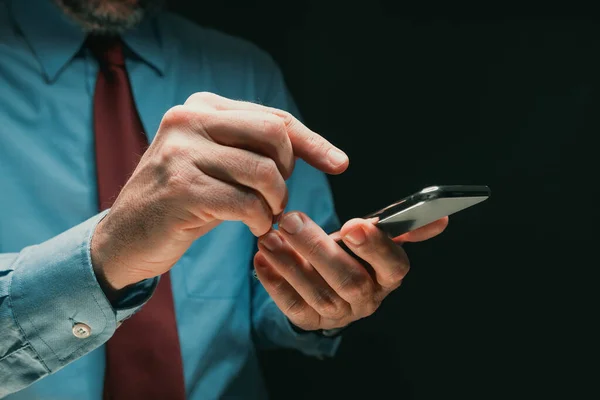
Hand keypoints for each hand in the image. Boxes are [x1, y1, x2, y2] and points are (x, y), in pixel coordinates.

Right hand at [91, 92, 348, 291]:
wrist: (126, 238)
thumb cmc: (183, 201)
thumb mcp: (216, 163)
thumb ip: (254, 148)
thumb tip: (323, 151)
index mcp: (201, 107)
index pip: (272, 118)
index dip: (312, 142)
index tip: (339, 164)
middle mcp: (188, 120)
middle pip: (274, 135)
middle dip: (288, 173)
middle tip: (277, 199)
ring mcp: (181, 152)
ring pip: (264, 171)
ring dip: (275, 203)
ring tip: (265, 216)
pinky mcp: (181, 188)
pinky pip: (246, 203)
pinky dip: (260, 221)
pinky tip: (253, 228)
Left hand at [254, 212, 447, 330]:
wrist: (327, 281)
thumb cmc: (353, 253)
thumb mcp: (375, 238)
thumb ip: (400, 227)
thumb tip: (441, 218)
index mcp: (389, 275)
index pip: (393, 266)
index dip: (375, 247)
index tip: (352, 224)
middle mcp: (368, 299)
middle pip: (349, 280)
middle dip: (319, 249)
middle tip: (291, 220)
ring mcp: (340, 314)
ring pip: (318, 294)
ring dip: (291, 264)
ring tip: (269, 236)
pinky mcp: (312, 322)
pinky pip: (293, 307)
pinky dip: (275, 283)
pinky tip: (261, 259)